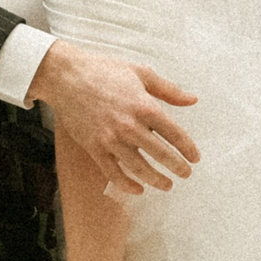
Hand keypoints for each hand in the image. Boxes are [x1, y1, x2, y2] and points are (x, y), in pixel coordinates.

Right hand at [27, 40, 198, 192]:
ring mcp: (111, 139)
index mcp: (144, 106)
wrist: (65, 77)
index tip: (194, 158)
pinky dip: (127, 185)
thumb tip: (192, 100)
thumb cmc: (103, 71)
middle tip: (186, 174)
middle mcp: (130, 125)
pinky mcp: (94, 147)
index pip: (174, 133)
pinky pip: (113, 172)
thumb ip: (168, 89)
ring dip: (156, 179)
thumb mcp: (140, 73)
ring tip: (167, 185)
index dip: (188, 148)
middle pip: (161, 154)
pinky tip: (138, 189)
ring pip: (139, 167)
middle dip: (177, 167)